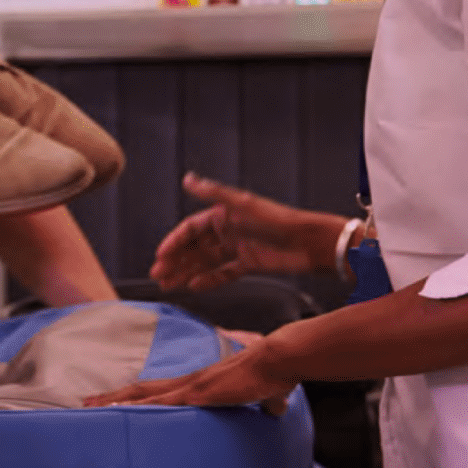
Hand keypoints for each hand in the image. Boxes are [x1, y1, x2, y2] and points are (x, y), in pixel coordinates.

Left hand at [84, 338, 293, 416]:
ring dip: (117, 402)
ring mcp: (191, 387)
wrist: (276, 359)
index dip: (135, 396)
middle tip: (86, 403)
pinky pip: (163, 403)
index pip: (159, 390)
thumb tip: (276, 408)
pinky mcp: (199, 394)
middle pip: (141, 390)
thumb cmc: (272, 374)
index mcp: (199, 383)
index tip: (115, 402)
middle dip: (113, 397)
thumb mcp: (264, 395)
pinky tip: (124, 413)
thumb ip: (266, 402)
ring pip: (144, 395)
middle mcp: (188, 382)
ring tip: (91, 408)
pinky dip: (140, 408)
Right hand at [150, 171, 325, 290]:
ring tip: (168, 285)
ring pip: (204, 263)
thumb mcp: (243, 205)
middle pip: (194, 248)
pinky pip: (223, 274)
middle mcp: (227, 231)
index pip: (190, 229)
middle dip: (175, 261)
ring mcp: (236, 249)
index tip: (160, 256)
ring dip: (186, 273)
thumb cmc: (277, 219)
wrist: (308, 242)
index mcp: (223, 214)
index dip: (174, 241)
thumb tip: (188, 179)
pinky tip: (194, 287)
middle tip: (158, 276)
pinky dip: (208, 281)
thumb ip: (214, 194)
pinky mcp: (248, 265)